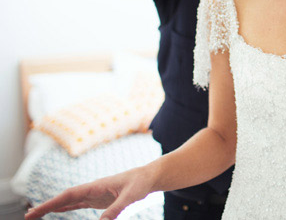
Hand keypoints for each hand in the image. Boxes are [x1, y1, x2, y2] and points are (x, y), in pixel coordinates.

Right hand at [25, 167, 153, 219]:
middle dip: (46, 206)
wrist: (148, 177)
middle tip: (28, 216)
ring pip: (69, 201)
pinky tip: (57, 211)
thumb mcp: (131, 197)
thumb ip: (116, 209)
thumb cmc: (140, 183)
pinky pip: (78, 204)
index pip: (69, 195)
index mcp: (96, 186)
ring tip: (36, 214)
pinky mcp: (99, 199)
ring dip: (53, 207)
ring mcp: (94, 194)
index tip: (36, 210)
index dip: (51, 203)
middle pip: (64, 198)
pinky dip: (65, 207)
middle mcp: (92, 189)